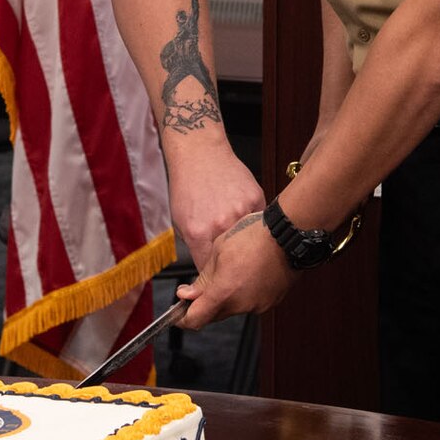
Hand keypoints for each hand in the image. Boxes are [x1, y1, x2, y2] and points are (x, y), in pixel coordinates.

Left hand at [166, 141, 265, 271]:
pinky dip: (254, 225)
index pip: (210, 273)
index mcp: (199, 233)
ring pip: (250, 242)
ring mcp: (242, 212)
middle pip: (234, 261)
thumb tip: (206, 271)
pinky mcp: (257, 200)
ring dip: (247, 245)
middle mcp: (222, 225)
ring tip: (240, 238)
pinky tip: (245, 216)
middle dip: (232, 266)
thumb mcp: (181, 221)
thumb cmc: (187, 186)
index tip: (216, 284)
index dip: (213, 282)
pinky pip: (259, 223)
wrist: (201, 154)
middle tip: (230, 262)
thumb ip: (195, 247)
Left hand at [176, 208, 291, 327]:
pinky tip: (246, 272)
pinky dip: (244, 293)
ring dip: (226, 296)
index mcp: (224, 293)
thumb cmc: (254, 236)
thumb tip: (188, 294)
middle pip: (214, 315)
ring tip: (232, 269)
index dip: (183, 318)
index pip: (196, 320)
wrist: (288, 234)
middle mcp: (243, 305)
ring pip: (233, 308)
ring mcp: (260, 305)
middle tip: (201, 286)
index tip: (178, 313)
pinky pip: (251, 302)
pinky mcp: (272, 301)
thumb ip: (202, 279)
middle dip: (205, 303)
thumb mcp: (218, 251)